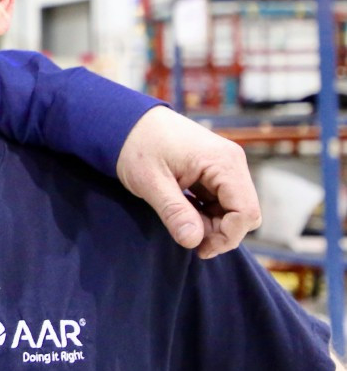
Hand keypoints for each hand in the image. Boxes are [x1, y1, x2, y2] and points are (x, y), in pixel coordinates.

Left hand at [116, 106, 260, 257]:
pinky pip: (221, 200)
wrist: (124, 121)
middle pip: (244, 212)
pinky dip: (205, 213)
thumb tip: (194, 242)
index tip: (199, 249)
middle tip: (186, 236)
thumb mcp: (150, 182)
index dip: (227, 236)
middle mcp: (231, 162)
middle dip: (219, 232)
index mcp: (223, 162)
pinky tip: (181, 211)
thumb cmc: (136, 146)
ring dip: (211, 224)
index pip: (246, 211)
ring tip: (179, 221)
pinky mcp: (214, 171)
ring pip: (233, 209)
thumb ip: (174, 212)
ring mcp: (224, 166)